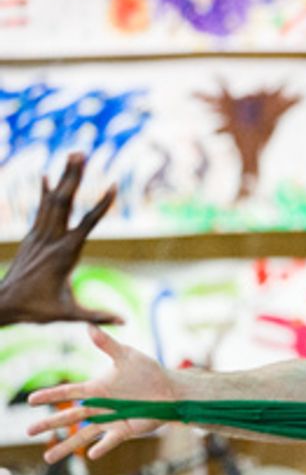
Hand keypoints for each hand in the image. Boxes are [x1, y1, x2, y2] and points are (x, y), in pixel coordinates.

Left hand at [0, 153, 120, 325]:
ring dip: (63, 177)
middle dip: (74, 176)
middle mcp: (50, 240)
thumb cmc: (36, 311)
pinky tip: (46, 177)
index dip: (102, 205)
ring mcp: (39, 237)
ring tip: (73, 156)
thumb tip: (124, 322)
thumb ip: (97, 316)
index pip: (87, 223)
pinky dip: (44, 191)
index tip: (113, 186)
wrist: (2, 305)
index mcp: (65, 254)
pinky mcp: (31, 238)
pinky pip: (40, 209)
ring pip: (52, 201)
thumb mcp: (68, 315)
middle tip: (82, 153)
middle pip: (64, 201)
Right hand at [27, 325, 175, 461]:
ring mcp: (111, 419)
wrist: (170, 390)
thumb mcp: (127, 356)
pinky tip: (92, 455)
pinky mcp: (125, 430)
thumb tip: (89, 326)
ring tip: (49, 459)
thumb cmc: (149, 372)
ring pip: (84, 434)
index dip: (50, 396)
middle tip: (28, 431)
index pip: (68, 392)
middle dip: (49, 424)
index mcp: (97, 389)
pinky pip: (111, 440)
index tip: (31, 400)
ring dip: (68, 445)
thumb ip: (107, 344)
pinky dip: (102, 446)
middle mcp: (100, 407)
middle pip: (69, 417)